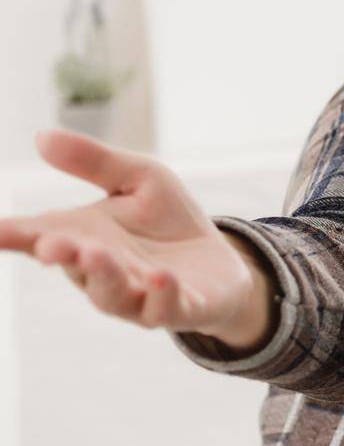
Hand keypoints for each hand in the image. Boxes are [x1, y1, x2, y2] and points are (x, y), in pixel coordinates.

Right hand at [0, 130, 267, 344]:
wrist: (221, 260)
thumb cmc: (169, 220)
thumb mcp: (139, 178)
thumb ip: (95, 162)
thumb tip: (41, 137)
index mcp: (84, 239)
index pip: (39, 238)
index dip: (12, 236)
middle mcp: (102, 273)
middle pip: (76, 267)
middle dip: (63, 255)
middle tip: (49, 244)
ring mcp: (139, 296)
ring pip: (113, 294)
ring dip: (105, 276)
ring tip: (96, 255)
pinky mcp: (180, 307)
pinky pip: (165, 308)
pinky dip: (161, 295)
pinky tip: (161, 278)